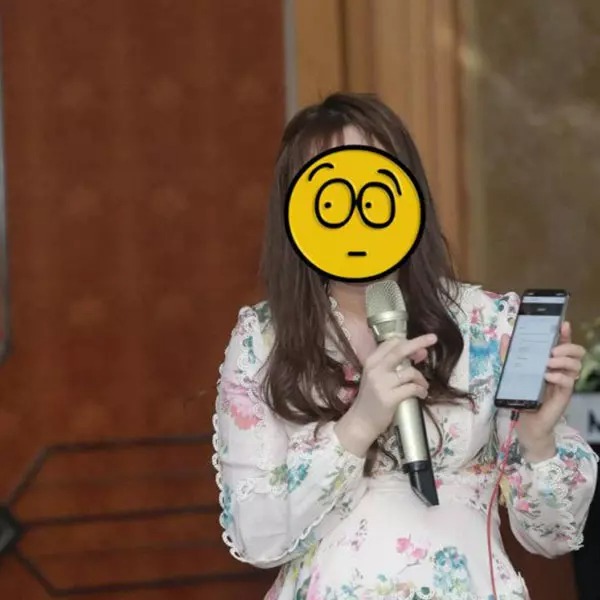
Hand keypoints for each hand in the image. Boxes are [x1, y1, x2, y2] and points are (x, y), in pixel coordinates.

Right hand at [334, 333, 436, 456]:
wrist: (361, 421)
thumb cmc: (371, 398)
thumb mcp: (377, 376)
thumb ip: (394, 364)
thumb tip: (420, 352)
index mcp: (371, 361)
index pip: (390, 343)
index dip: (407, 342)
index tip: (420, 347)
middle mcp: (375, 369)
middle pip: (400, 350)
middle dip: (419, 342)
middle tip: (433, 338)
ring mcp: (382, 383)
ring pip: (410, 372)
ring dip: (422, 378)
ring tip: (423, 386)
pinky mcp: (389, 398)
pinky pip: (412, 388)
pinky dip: (421, 390)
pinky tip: (422, 394)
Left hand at [514, 322, 584, 461]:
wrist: (525, 420)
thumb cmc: (520, 393)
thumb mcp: (511, 371)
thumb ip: (508, 354)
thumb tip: (506, 336)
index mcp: (550, 360)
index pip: (562, 343)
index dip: (565, 333)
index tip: (563, 324)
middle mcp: (561, 369)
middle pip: (577, 352)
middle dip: (568, 347)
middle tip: (552, 352)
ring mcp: (564, 381)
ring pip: (576, 365)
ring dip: (563, 361)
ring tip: (548, 363)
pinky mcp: (564, 394)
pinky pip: (569, 381)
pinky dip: (559, 376)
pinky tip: (547, 377)